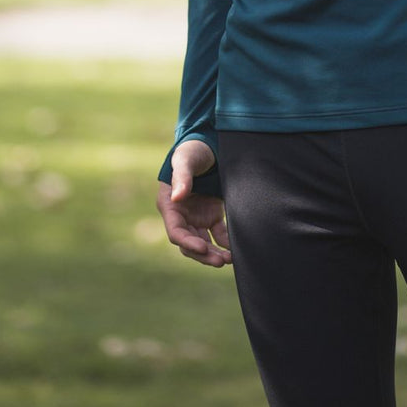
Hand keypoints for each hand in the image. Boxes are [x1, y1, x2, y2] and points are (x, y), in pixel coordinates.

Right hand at [156, 139, 231, 267]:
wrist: (207, 145)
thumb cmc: (191, 151)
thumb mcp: (185, 160)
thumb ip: (182, 177)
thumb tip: (177, 197)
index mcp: (169, 206)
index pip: (176, 232)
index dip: (188, 243)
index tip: (203, 248)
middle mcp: (182, 216)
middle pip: (189, 243)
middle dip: (204, 254)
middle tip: (220, 261)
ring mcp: (197, 218)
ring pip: (204, 243)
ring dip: (214, 253)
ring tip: (229, 259)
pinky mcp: (212, 216)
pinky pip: (218, 235)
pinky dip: (225, 243)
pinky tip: (236, 249)